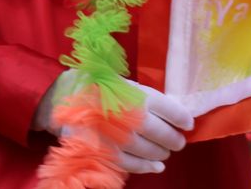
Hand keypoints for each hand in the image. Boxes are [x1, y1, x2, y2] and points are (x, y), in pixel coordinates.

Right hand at [35, 72, 193, 175]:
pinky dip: (147, 167)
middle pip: (161, 133)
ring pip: (148, 151)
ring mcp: (118, 136)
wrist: (63, 98)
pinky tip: (155, 166)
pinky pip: (132, 164)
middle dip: (173, 139)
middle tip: (178, 142)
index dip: (182, 118)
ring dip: (160, 154)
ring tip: (165, 153)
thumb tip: (174, 114)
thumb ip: (146, 97)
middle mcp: (129, 115)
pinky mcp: (106, 152)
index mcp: (136, 93)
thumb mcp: (123, 83)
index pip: (169, 109)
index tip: (188, 124)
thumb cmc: (97, 87)